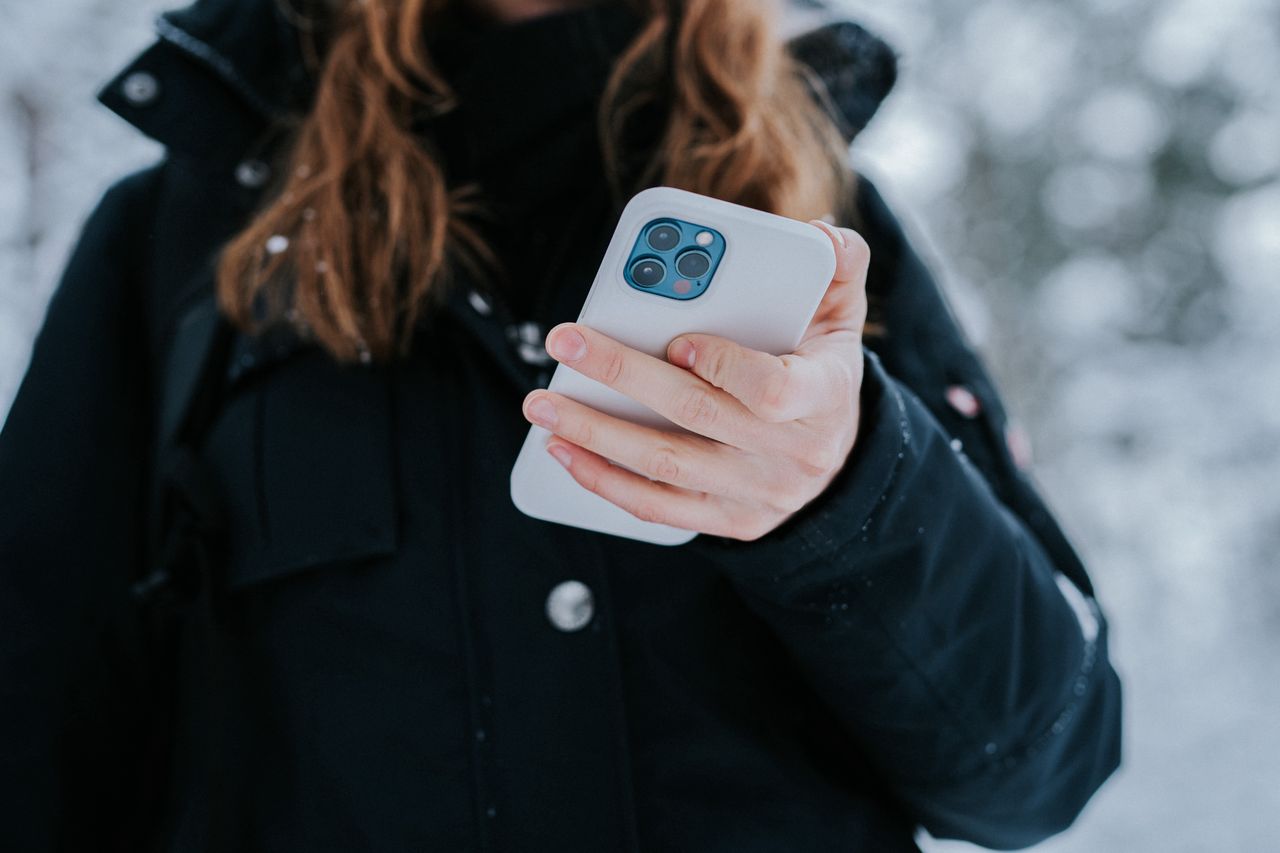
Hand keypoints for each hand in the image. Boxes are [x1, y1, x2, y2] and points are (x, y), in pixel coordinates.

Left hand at [521, 220, 869, 540]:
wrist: (836, 458)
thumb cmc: (822, 371)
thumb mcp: (842, 316)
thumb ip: (839, 265)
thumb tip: (818, 231)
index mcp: (824, 396)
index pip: (775, 390)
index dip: (723, 366)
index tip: (676, 340)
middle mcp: (792, 454)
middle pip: (697, 416)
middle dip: (622, 375)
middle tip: (564, 343)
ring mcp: (759, 494)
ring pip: (666, 465)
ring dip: (595, 434)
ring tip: (543, 403)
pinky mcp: (729, 521)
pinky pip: (659, 507)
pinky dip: (605, 481)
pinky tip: (564, 450)